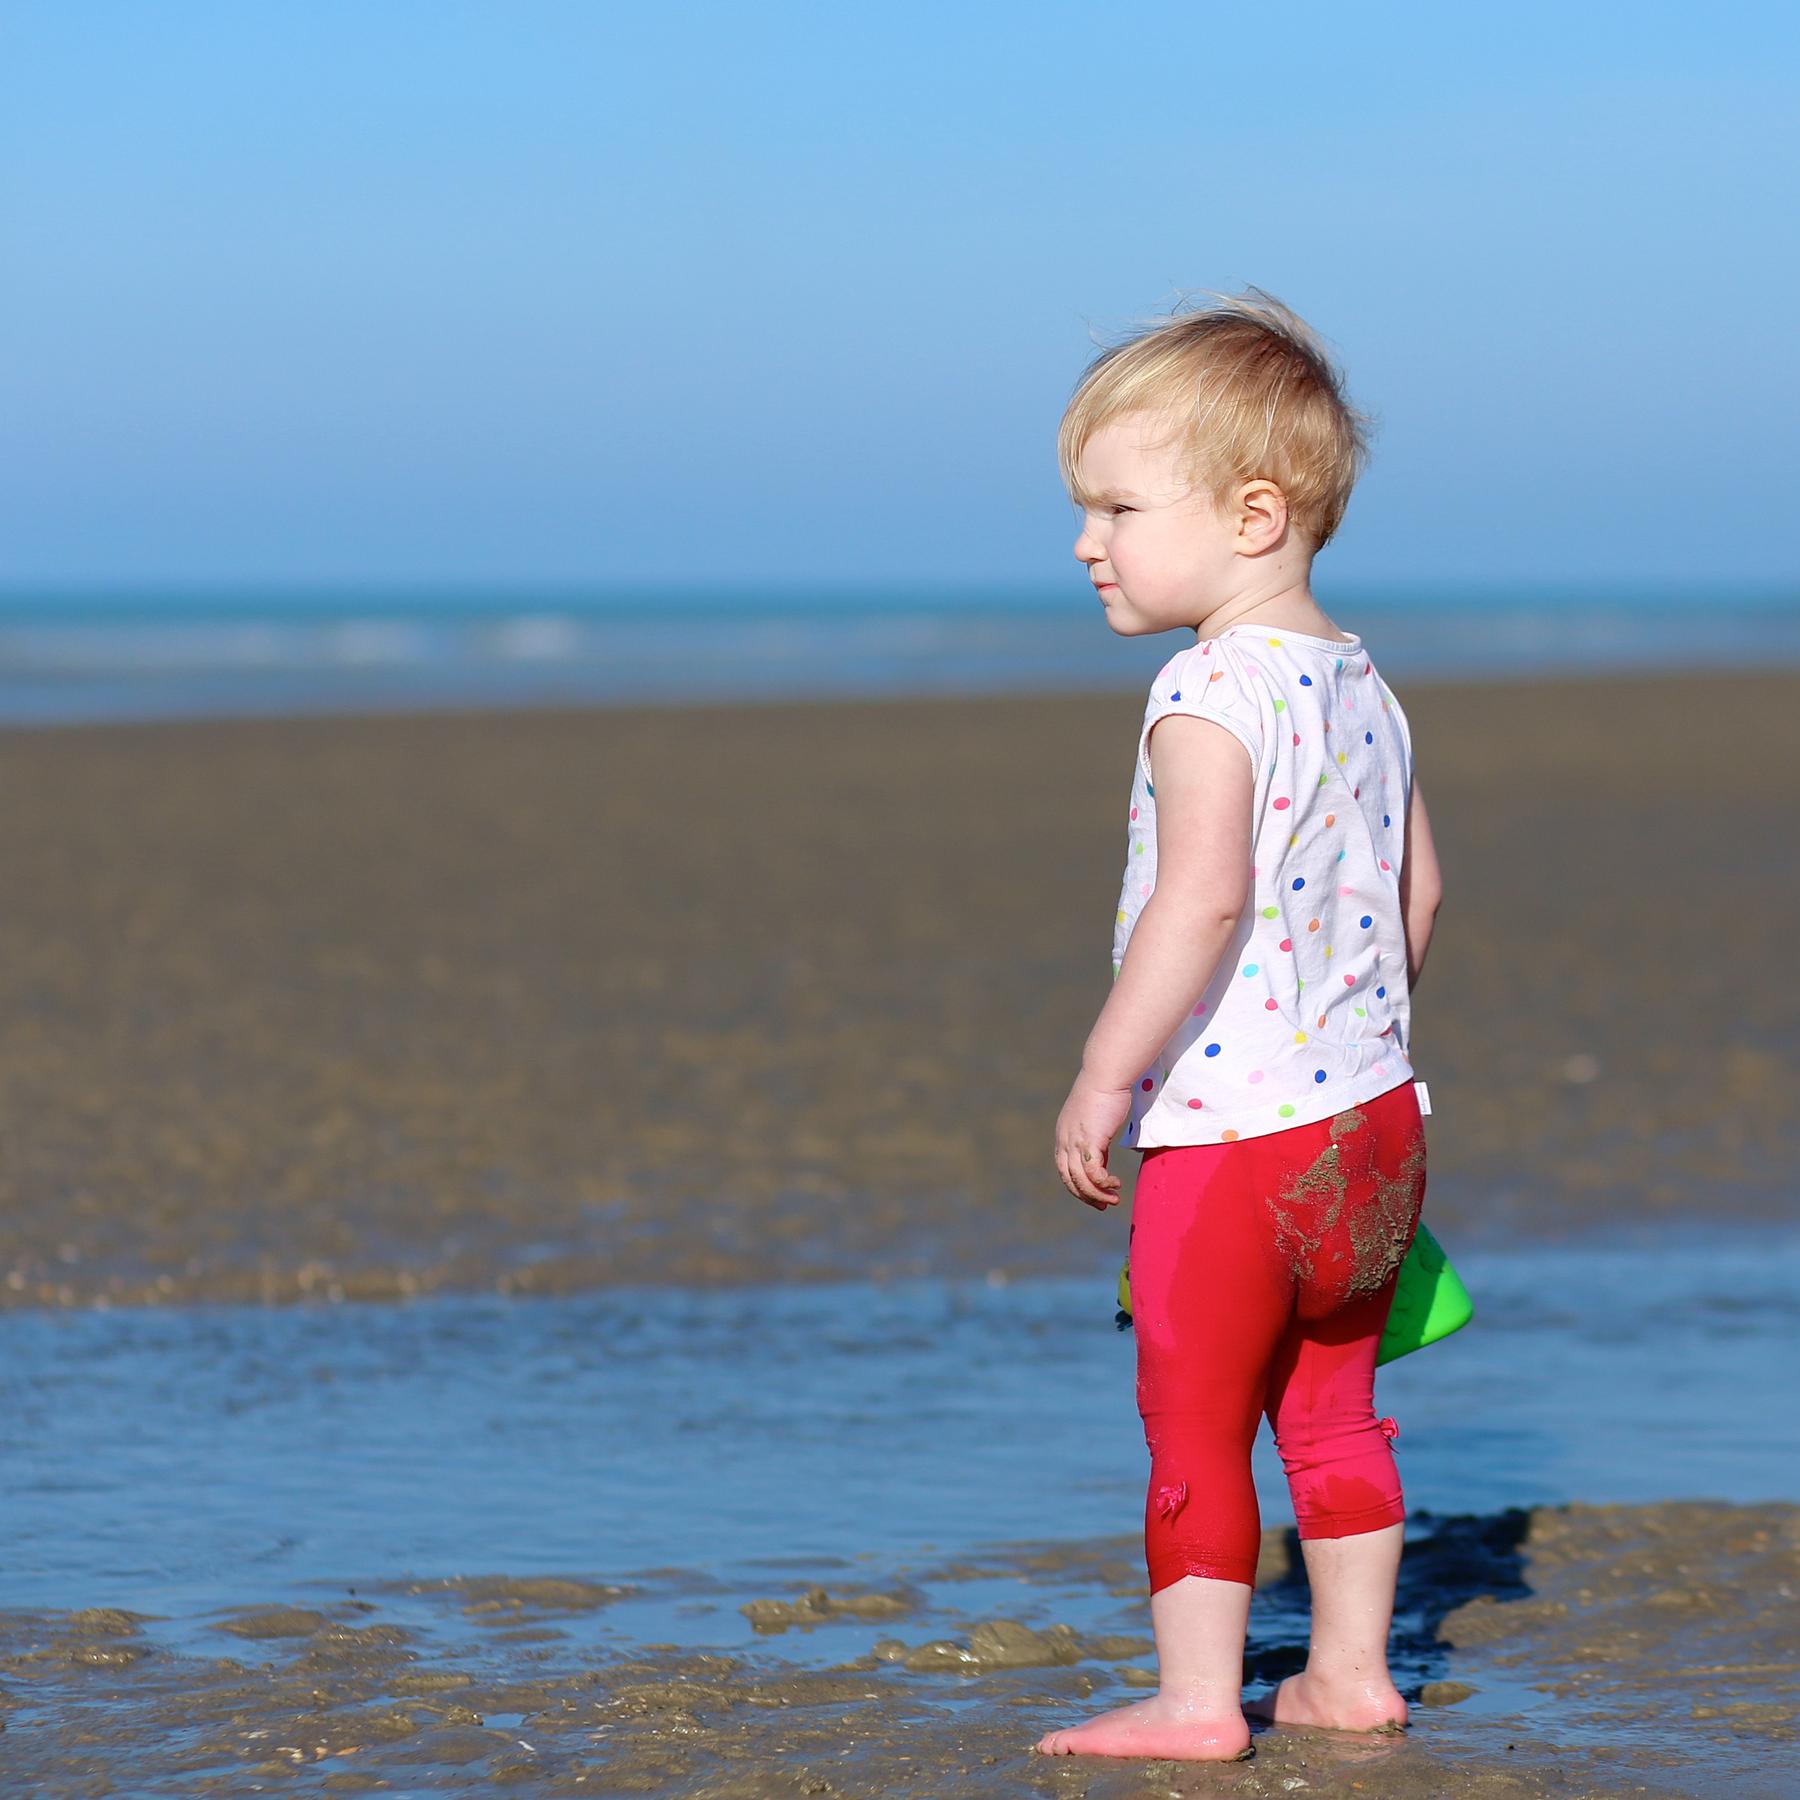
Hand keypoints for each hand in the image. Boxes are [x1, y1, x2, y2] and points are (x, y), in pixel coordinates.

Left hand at [1054, 1072, 1130, 1209]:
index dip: (1077, 1186)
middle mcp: (1064, 1139)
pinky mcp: (1089, 1140)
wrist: (1106, 1074)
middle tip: (1103, 1205)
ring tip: (1114, 1200)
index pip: (1063, 1169)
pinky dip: (1103, 1183)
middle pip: (1069, 1178)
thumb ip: (1094, 1138)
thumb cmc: (1105, 1091)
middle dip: (1086, 1196)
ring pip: (1081, 1179)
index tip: (1093, 1196)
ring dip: (1097, 1194)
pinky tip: (1115, 1184)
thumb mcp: (1095, 1119)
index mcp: (1063, 1134)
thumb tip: (1102, 1152)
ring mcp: (1074, 1140)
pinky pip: (1094, 1172)